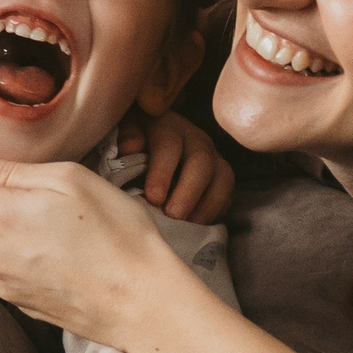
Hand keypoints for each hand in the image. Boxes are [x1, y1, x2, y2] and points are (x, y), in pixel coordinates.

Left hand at [0, 151, 186, 345]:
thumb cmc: (116, 233)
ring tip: (47, 218)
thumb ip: (6, 170)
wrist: (143, 302)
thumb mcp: (67, 179)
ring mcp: (1, 282)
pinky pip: (2, 265)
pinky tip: (55, 247)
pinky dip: (16, 250)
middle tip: (21, 184)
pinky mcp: (18, 301)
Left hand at [111, 109, 234, 223]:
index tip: (154, 198)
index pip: (169, 145)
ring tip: (189, 226)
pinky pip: (228, 193)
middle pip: (202, 162)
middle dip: (189, 192)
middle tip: (173, 216)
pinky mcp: (221, 175)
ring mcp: (213, 157)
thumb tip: (130, 148)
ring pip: (223, 177)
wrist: (151, 138)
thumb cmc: (133, 140)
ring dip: (208, 205)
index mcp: (168, 127)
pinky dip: (217, 210)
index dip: (162, 172)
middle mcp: (195, 140)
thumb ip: (126, 135)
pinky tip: (199, 225)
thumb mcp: (123, 130)